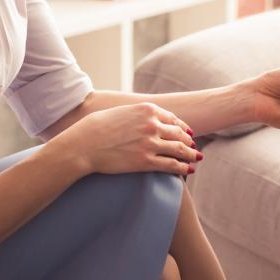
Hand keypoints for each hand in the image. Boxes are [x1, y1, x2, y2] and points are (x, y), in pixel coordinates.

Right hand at [66, 102, 200, 176]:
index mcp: (147, 110)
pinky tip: (189, 170)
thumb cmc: (96, 128)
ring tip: (196, 158)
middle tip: (194, 147)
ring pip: (179, 149)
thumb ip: (136, 113)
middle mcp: (152, 124)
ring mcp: (150, 143)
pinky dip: (183, 167)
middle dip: (189, 141)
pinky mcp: (146, 161)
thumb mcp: (120, 111)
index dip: (182, 127)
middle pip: (179, 134)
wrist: (84, 144)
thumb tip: (143, 116)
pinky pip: (171, 164)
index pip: (172, 118)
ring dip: (190, 154)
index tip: (187, 132)